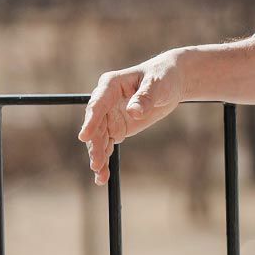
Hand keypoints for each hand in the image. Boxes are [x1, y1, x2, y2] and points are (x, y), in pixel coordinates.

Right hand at [77, 50, 187, 184]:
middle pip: (95, 126)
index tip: (84, 136)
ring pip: (99, 139)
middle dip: (95, 146)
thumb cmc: (163, 78)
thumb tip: (134, 111)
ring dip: (98, 157)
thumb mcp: (157, 85)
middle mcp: (105, 102)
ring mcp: (109, 116)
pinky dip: (105, 159)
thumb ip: (145, 97)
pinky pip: (107, 145)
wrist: (170, 83)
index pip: (97, 104)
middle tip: (96, 165)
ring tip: (101, 177)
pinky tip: (103, 177)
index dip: (90, 121)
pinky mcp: (117, 128)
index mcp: (110, 86)